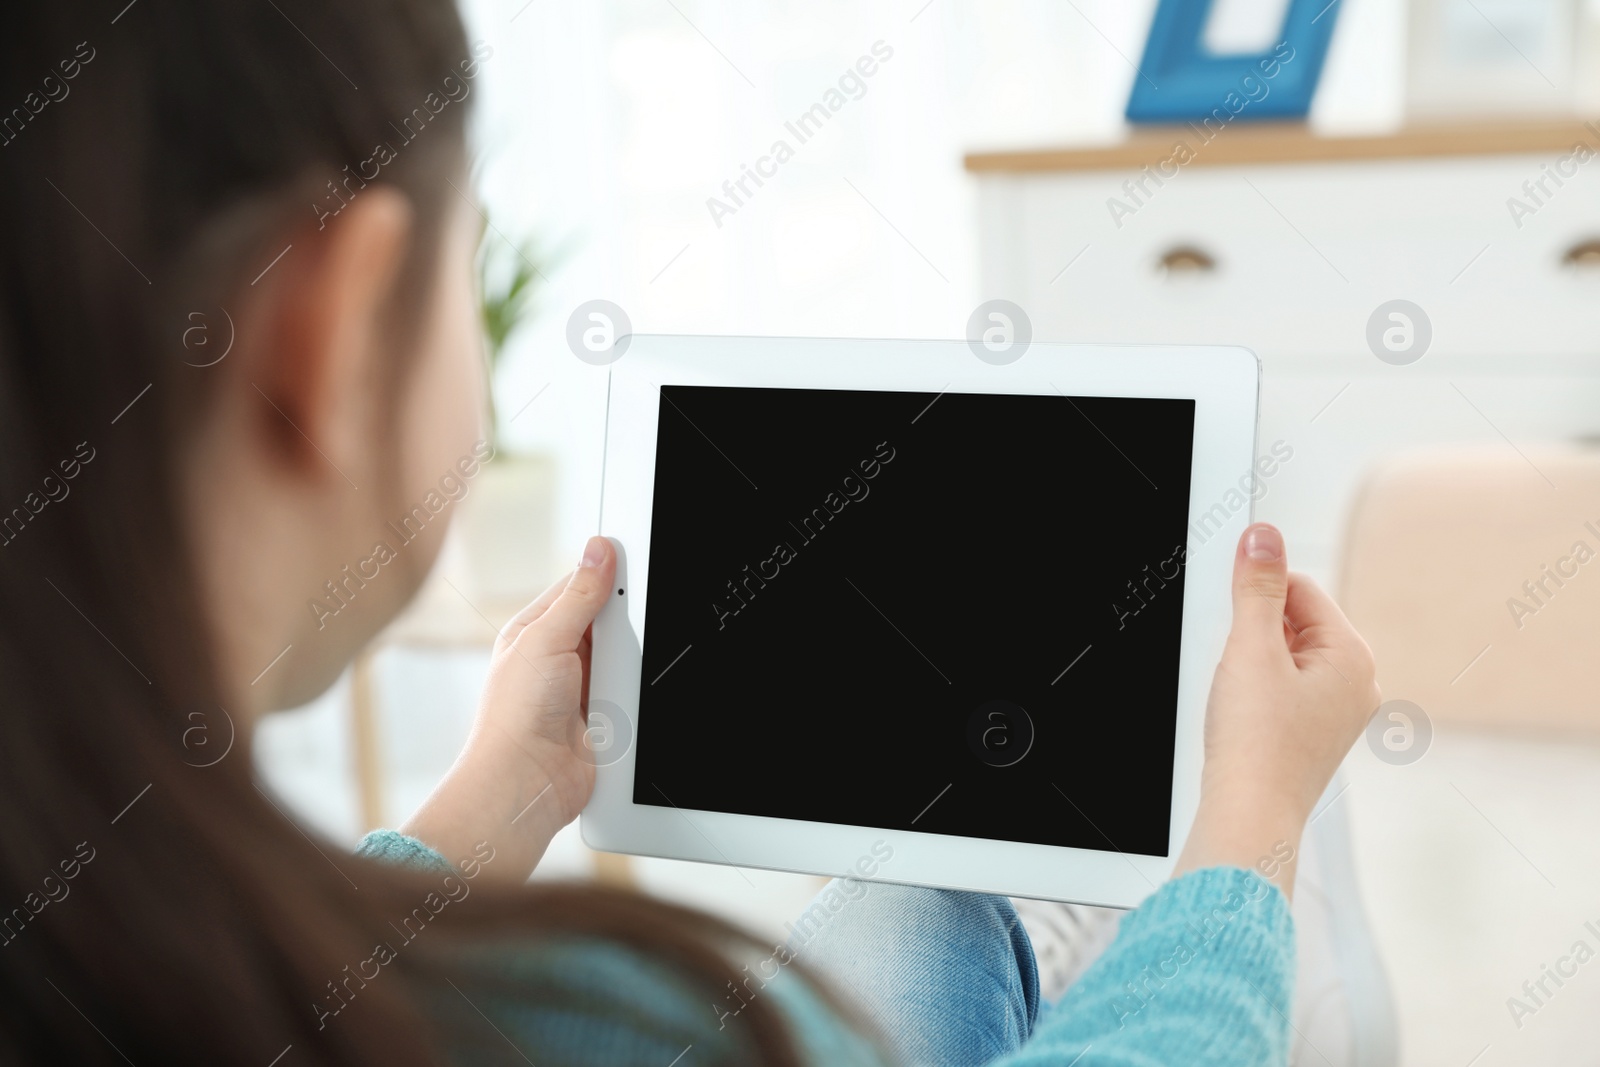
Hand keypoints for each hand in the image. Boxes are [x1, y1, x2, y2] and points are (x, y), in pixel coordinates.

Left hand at [400, 536, 616, 882]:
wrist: (527, 783)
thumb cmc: (515, 716)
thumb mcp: (545, 639)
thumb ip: (578, 596)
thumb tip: (599, 549)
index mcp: (534, 630)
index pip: (577, 586)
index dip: (605, 572)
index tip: (634, 558)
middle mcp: (558, 656)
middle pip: (607, 619)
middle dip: (624, 616)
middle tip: (638, 611)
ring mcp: (582, 686)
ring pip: (625, 652)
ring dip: (631, 654)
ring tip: (628, 659)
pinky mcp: (605, 714)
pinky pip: (633, 687)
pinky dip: (639, 685)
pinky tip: (640, 682)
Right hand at [1173, 523, 1379, 898]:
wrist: (1250, 815)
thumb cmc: (1257, 746)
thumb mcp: (1251, 649)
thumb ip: (1257, 586)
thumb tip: (1264, 536)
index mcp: (1355, 658)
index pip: (1302, 589)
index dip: (1258, 595)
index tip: (1231, 613)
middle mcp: (1357, 684)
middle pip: (1294, 622)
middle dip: (1255, 635)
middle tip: (1238, 671)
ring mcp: (1337, 713)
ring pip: (1286, 657)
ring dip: (1254, 666)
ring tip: (1241, 700)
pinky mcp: (1314, 735)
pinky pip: (1284, 690)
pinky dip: (1257, 694)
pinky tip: (1243, 717)